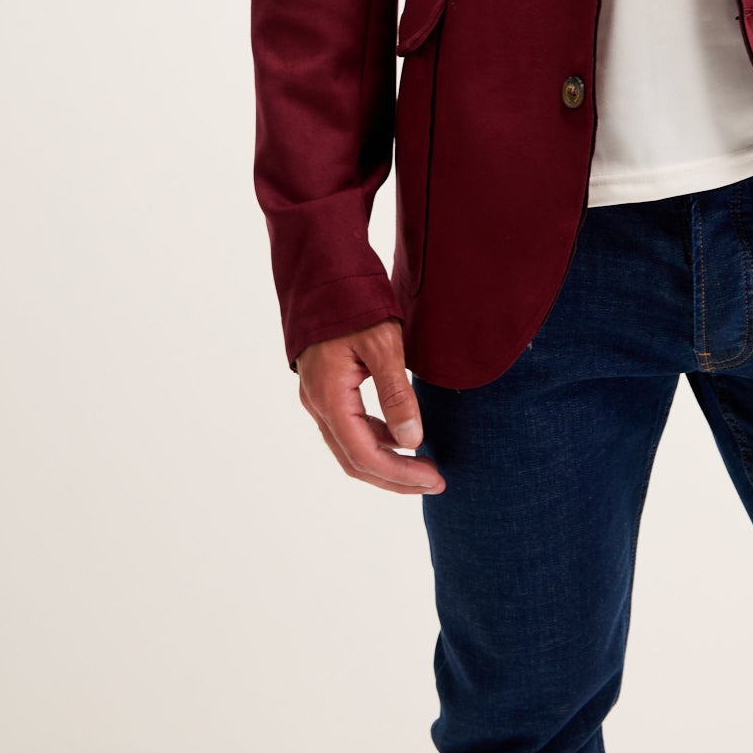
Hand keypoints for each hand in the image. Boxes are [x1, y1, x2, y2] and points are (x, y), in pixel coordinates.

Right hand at [296, 318, 446, 496]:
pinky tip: (401, 436)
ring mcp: (317, 396)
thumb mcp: (383, 344)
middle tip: (435, 481)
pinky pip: (348, 428)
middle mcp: (317, 403)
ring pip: (350, 447)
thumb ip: (396, 394)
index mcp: (329, 396)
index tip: (435, 479)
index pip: (365, 455)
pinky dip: (375, 440)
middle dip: (395, 477)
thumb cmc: (354, 302)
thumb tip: (412, 441)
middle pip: (355, 460)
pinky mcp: (324, 387)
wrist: (323, 271)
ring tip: (423, 465)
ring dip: (386, 462)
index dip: (400, 474)